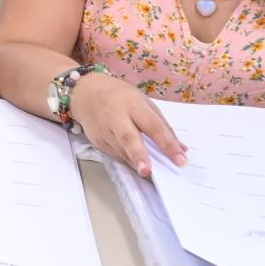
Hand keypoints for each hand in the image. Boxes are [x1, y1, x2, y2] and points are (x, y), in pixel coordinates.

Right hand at [68, 73, 188, 176]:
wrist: (83, 92)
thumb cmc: (119, 96)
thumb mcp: (142, 101)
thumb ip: (161, 124)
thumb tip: (181, 149)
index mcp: (133, 104)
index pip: (153, 126)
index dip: (168, 144)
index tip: (181, 160)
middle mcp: (116, 117)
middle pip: (129, 138)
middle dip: (139, 156)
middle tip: (149, 172)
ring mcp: (104, 130)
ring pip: (122, 152)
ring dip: (137, 163)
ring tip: (149, 173)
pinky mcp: (97, 141)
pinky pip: (116, 155)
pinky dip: (128, 161)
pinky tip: (137, 164)